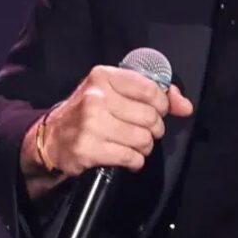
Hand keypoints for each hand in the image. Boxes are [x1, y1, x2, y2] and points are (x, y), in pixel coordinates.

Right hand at [21, 65, 194, 179]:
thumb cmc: (89, 112)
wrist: (52, 138)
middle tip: (145, 132)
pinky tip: (128, 158)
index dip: (163, 104)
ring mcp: (91, 124)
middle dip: (154, 129)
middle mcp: (96, 97)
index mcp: (104, 76)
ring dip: (145, 147)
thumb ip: (152, 94)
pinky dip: (135, 161)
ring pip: (143, 139)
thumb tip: (185, 106)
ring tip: (135, 146)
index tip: (158, 111)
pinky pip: (130, 157)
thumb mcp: (114, 92)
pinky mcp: (88, 149)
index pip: (151, 89)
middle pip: (150, 117)